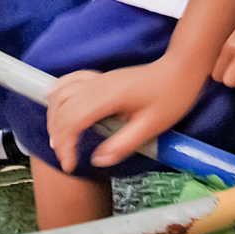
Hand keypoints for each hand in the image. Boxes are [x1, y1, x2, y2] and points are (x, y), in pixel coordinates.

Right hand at [45, 57, 204, 173]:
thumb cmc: (171, 96)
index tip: (70, 165)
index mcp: (109, 97)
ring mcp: (97, 78)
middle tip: (66, 159)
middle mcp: (97, 85)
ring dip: (54, 117)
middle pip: (62, 108)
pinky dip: (58, 96)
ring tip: (59, 141)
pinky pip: (69, 81)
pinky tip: (57, 107)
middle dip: (57, 135)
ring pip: (61, 93)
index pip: (73, 120)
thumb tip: (97, 160)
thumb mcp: (152, 126)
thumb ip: (123, 144)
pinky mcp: (100, 77)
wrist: (180, 68)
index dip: (66, 145)